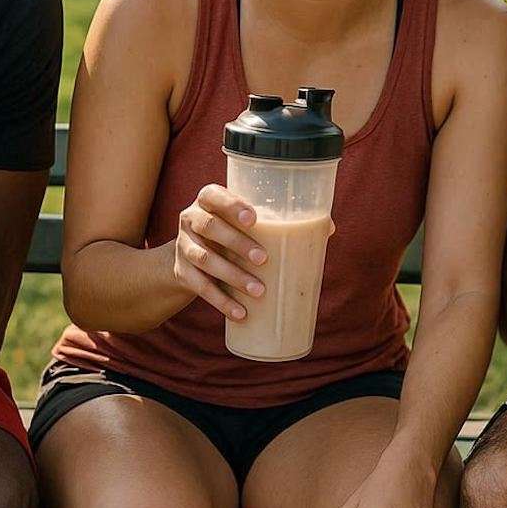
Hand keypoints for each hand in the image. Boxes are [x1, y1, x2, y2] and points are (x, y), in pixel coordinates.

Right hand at [173, 183, 267, 320]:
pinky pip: (200, 287)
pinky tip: (240, 312)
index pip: (213, 195)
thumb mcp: (242, 222)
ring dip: (233, 276)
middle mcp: (191, 219)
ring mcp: (183, 246)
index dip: (231, 205)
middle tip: (263, 259)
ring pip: (205, 259)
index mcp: (208, 200)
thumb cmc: (230, 232)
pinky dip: (221, 301)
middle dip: (237, 243)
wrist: (190, 256)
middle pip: (209, 227)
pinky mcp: (181, 272)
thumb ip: (274, 221)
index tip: (253, 219)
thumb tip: (325, 227)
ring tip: (258, 290)